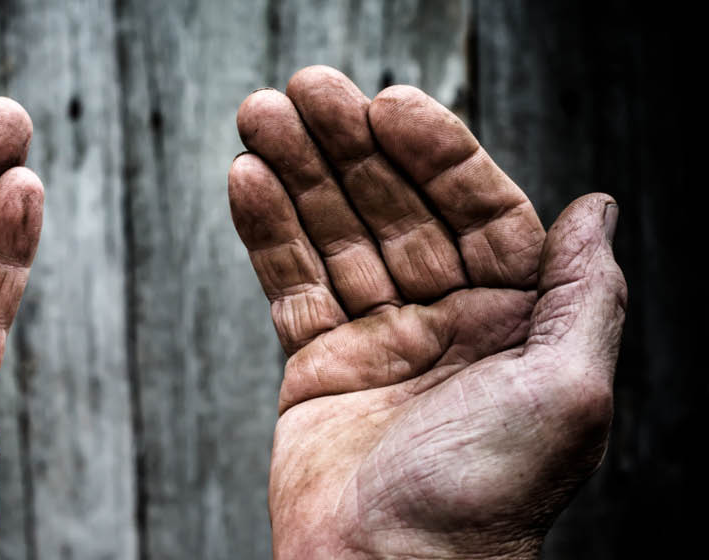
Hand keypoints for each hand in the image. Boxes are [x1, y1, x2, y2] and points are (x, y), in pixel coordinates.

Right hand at [229, 67, 625, 557]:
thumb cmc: (485, 500)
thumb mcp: (568, 391)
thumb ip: (582, 293)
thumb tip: (599, 208)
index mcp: (512, 321)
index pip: (474, 209)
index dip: (434, 152)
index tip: (386, 104)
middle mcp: (447, 321)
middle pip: (392, 210)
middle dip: (346, 147)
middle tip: (301, 89)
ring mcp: (378, 340)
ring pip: (333, 235)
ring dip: (295, 173)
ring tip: (257, 115)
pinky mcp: (317, 364)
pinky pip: (289, 283)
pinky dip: (265, 232)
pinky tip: (246, 180)